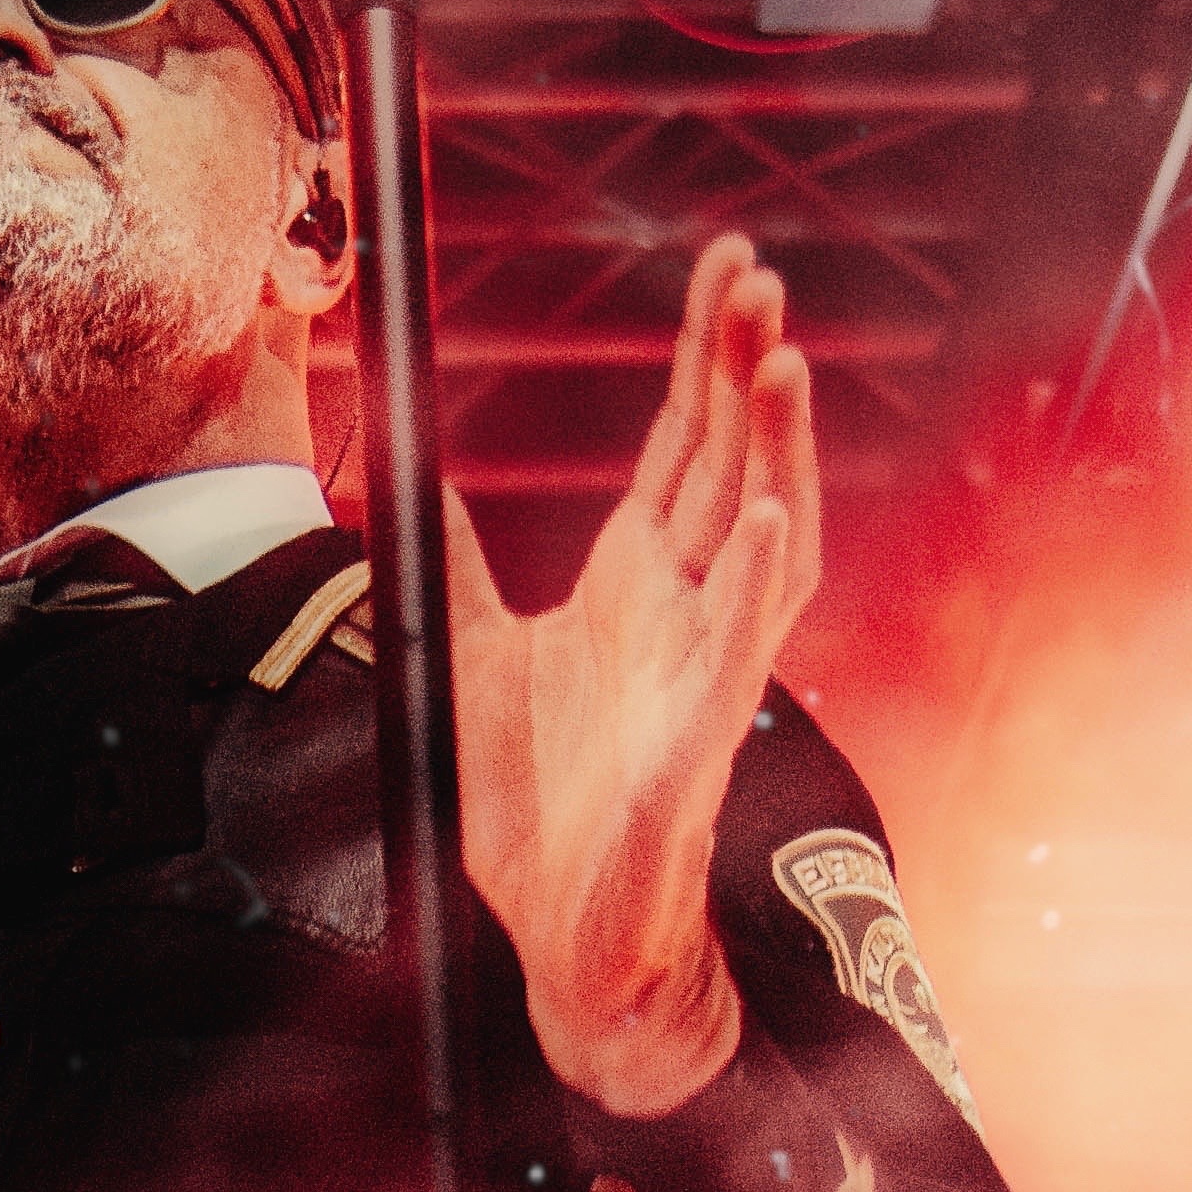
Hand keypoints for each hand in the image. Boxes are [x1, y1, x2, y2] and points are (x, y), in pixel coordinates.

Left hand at [445, 231, 816, 1117]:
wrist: (557, 928)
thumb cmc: (534, 801)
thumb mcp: (469, 649)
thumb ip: (452, 557)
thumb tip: (408, 473)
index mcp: (639, 577)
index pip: (687, 437)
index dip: (707, 351)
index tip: (729, 263)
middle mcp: (687, 608)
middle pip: (731, 459)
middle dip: (748, 363)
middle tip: (759, 269)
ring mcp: (703, 668)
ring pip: (763, 535)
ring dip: (777, 450)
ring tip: (783, 363)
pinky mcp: (699, 737)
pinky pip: (739, 648)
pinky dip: (753, 579)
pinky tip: (761, 514)